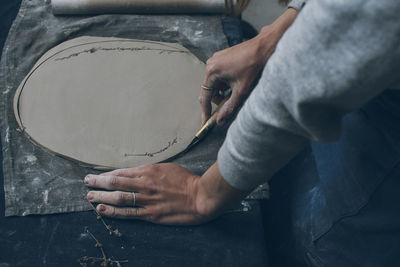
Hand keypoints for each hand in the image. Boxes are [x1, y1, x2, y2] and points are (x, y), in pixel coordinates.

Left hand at [84, 162, 245, 224]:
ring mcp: (147, 200)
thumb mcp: (167, 168)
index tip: (96, 176)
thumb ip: (150, 171)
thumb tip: (135, 173)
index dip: (106, 175)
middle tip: (86, 183)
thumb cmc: (186, 181)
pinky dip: (113, 212)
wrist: (201, 196)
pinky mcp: (151, 214)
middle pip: (115, 183)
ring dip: (101, 197)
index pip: (121, 173)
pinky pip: (128, 213)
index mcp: (149, 171)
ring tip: (89, 197)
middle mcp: (145, 184)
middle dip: (98, 183)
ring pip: (118, 198)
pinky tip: (102, 210)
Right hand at [199, 8, 298, 124]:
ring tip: (238, 90)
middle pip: (209, 90)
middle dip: (219, 99)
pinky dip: (226, 82)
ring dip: (223, 90)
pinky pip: (219, 75)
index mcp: (212, 72)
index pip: (204, 97)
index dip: (206, 111)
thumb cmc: (254, 65)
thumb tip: (220, 121)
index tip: (206, 121)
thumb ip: (229, 108)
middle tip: (230, 103)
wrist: (264, 47)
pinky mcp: (222, 57)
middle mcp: (211, 64)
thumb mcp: (241, 91)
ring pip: (215, 83)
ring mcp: (216, 59)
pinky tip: (237, 82)